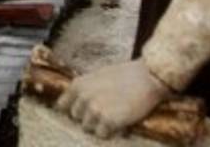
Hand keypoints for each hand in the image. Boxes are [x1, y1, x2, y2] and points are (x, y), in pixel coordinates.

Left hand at [55, 59, 171, 138]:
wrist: (147, 77)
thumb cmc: (125, 75)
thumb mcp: (97, 76)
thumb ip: (85, 90)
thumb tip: (76, 103)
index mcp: (78, 85)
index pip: (62, 106)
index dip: (73, 111)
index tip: (82, 113)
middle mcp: (83, 97)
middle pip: (76, 118)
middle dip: (88, 117)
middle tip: (104, 111)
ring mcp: (95, 110)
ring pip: (88, 128)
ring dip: (98, 125)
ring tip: (112, 115)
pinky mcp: (109, 121)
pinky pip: (102, 134)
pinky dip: (109, 131)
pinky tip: (118, 122)